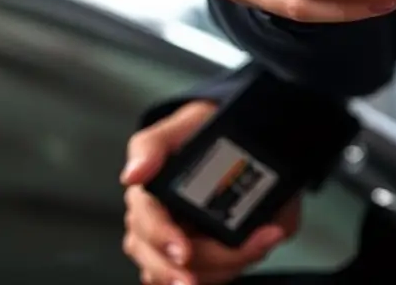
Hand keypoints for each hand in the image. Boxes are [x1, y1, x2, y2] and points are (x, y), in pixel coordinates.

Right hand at [121, 101, 300, 284]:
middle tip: (217, 269)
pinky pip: (208, 276)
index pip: (146, 224)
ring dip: (222, 267)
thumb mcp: (181, 125)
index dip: (163, 239)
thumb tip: (133, 174)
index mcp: (148, 196)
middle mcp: (158, 226)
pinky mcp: (205, 255)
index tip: (184, 250)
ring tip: (262, 240)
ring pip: (185, 275)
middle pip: (159, 262)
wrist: (239, 134)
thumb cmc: (202, 132)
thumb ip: (152, 145)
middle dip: (183, 273)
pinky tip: (258, 246)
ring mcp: (179, 245)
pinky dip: (230, 269)